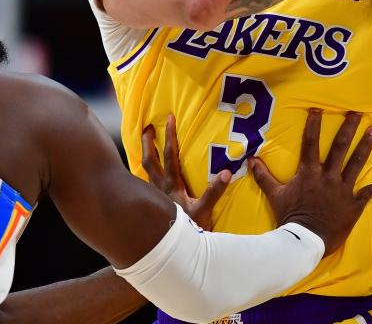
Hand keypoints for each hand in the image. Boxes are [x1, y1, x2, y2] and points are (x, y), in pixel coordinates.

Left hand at [142, 115, 229, 230]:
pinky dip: (144, 176)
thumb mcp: (204, 211)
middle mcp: (159, 189)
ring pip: (145, 172)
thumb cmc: (188, 233)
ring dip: (144, 157)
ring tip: (143, 147)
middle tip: (147, 127)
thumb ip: (215, 192)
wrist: (170, 253)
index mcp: (172, 186)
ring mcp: (154, 197)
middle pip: (150, 160)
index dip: (169, 136)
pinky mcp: (152, 205)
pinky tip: (145, 177)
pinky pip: (146, 185)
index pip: (170, 155)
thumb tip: (228, 172)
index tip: (169, 118)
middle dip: (148, 142)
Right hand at [249, 110, 371, 256]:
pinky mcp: (354, 205)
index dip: (314, 125)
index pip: (311, 143)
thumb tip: (250, 159)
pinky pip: (367, 192)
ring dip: (366, 146)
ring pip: (357, 163)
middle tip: (357, 113)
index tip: (318, 109)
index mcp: (309, 173)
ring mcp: (343, 190)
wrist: (306, 241)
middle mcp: (329, 177)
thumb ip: (264, 176)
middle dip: (349, 128)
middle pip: (340, 147)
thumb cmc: (290, 217)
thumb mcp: (274, 195)